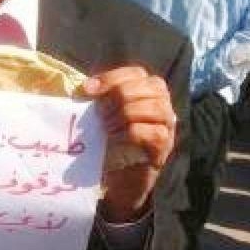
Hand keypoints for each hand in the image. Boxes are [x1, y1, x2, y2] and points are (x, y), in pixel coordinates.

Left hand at [82, 66, 175, 222]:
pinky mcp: (165, 146)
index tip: (87, 90)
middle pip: (148, 86)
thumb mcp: (103, 114)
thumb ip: (99, 98)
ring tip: (106, 127)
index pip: (136, 73)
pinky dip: (131, 133)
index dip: (111, 79)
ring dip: (125, 114)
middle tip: (99, 113)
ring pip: (155, 108)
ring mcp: (168, 125)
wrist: (119, 176)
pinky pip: (154, 133)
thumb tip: (81, 88)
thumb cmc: (110, 140)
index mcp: (147, 90)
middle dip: (118, 96)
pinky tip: (114, 139)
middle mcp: (162, 104)